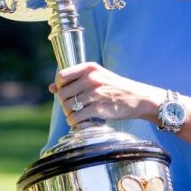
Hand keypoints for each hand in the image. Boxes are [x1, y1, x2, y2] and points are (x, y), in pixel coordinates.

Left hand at [48, 62, 163, 128]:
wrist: (139, 98)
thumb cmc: (116, 88)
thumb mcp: (97, 77)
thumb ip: (74, 81)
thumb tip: (51, 88)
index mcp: (89, 68)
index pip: (61, 77)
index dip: (60, 87)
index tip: (68, 94)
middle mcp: (91, 78)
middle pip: (62, 94)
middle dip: (65, 103)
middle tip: (74, 108)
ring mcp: (95, 93)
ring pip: (67, 106)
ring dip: (70, 114)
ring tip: (79, 114)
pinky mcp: (99, 108)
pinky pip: (75, 117)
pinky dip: (75, 122)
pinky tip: (83, 121)